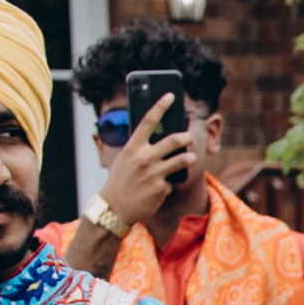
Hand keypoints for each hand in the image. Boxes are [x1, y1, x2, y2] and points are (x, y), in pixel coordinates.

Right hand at [89, 101, 196, 237]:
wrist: (114, 209)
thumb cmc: (120, 181)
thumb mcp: (126, 160)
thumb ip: (140, 149)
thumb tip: (160, 138)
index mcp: (133, 148)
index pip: (148, 121)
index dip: (160, 106)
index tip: (170, 95)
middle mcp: (144, 158)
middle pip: (174, 140)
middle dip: (186, 137)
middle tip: (189, 138)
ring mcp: (154, 174)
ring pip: (183, 160)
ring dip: (190, 158)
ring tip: (190, 158)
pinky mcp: (161, 189)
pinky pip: (172, 183)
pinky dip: (168, 185)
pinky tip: (159, 190)